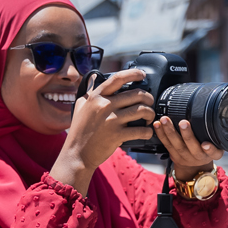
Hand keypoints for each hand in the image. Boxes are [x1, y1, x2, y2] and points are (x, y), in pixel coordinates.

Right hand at [50, 69, 154, 194]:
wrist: (77, 154)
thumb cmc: (79, 131)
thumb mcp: (80, 106)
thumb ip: (89, 92)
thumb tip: (95, 77)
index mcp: (97, 97)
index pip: (118, 79)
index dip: (133, 74)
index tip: (142, 74)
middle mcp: (105, 105)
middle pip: (136, 94)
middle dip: (148, 98)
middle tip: (149, 103)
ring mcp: (112, 120)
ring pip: (142, 110)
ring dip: (150, 114)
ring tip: (149, 118)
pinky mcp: (118, 135)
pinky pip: (141, 130)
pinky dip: (148, 131)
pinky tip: (146, 132)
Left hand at [153, 116, 223, 180]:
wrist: (194, 168)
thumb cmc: (207, 151)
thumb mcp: (217, 147)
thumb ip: (218, 136)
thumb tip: (220, 116)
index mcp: (211, 154)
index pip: (213, 153)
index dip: (210, 149)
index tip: (205, 144)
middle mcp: (198, 157)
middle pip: (192, 146)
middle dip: (187, 134)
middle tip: (183, 122)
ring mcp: (184, 157)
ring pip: (176, 145)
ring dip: (169, 132)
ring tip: (165, 120)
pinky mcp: (173, 155)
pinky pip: (166, 144)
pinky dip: (161, 134)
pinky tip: (157, 125)